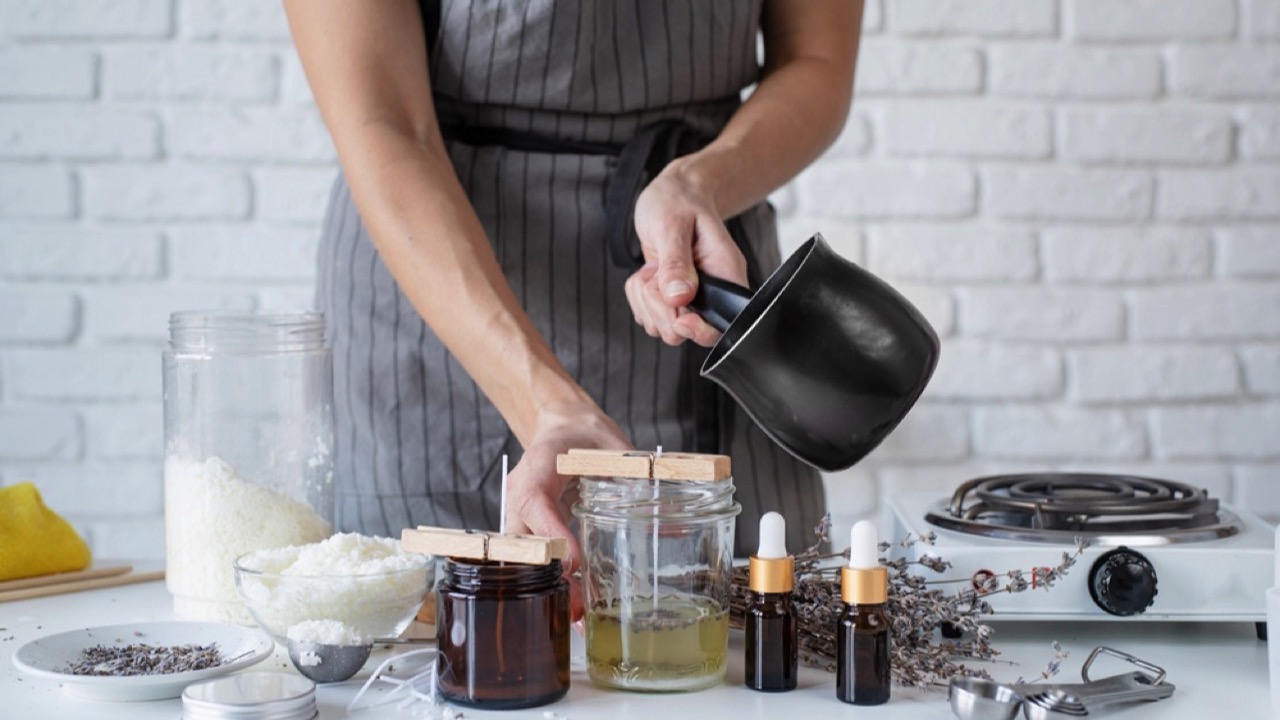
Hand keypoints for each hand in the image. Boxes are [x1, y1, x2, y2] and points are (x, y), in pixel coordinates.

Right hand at [502, 399, 630, 616]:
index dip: (552, 534)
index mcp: (538, 466)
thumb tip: (672, 522)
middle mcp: (520, 492)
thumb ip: (638, 479)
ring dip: (550, 586)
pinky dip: (554, 581)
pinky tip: (576, 604)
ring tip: (579, 615)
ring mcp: (520, 513)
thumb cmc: (586, 435)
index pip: (536, 502)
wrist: (564, 427)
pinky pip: (534, 558)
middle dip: (549, 576)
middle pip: (523, 541)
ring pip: (525, 556)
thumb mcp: (614, 448)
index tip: (573, 563)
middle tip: (578, 606)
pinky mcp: (529, 528)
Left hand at [624, 167, 747, 346]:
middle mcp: (711, 292)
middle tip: (657, 274)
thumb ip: (675, 262)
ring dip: (646, 299)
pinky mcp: (670, 298)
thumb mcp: (672, 225)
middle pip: (682, 331)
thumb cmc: (677, 201)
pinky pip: (648, 315)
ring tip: (653, 268)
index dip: (696, 329)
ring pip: (661, 325)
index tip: (675, 310)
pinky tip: (648, 272)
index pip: (720, 326)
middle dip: (659, 306)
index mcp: (725, 275)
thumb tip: (679, 297)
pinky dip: (639, 296)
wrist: (672, 194)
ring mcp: (690, 297)